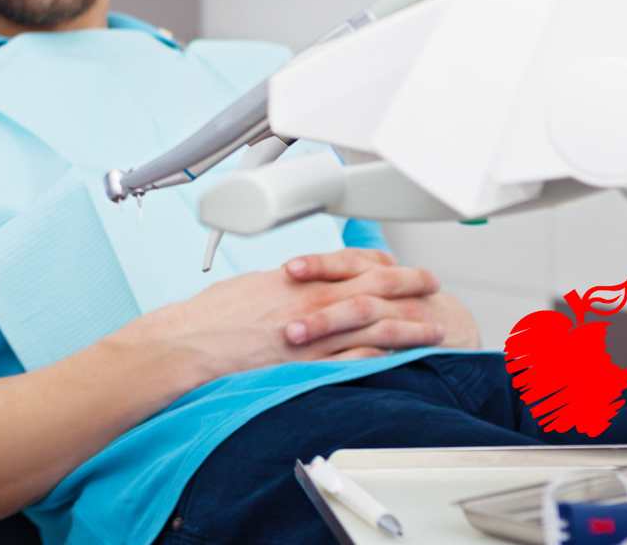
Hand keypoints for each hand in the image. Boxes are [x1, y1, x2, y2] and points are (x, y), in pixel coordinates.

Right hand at [121, 249, 445, 382]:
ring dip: (412, 327)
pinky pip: (361, 360)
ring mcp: (316, 334)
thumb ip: (285, 286)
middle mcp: (313, 300)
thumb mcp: (253, 285)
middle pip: (379, 287)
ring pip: (379, 324)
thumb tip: (298, 285)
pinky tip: (405, 362)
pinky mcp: (311, 364)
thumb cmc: (212, 317)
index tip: (402, 268)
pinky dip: (387, 358)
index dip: (388, 264)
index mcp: (300, 277)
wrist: (191, 344)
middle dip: (412, 287)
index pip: (358, 262)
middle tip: (434, 288)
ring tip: (435, 331)